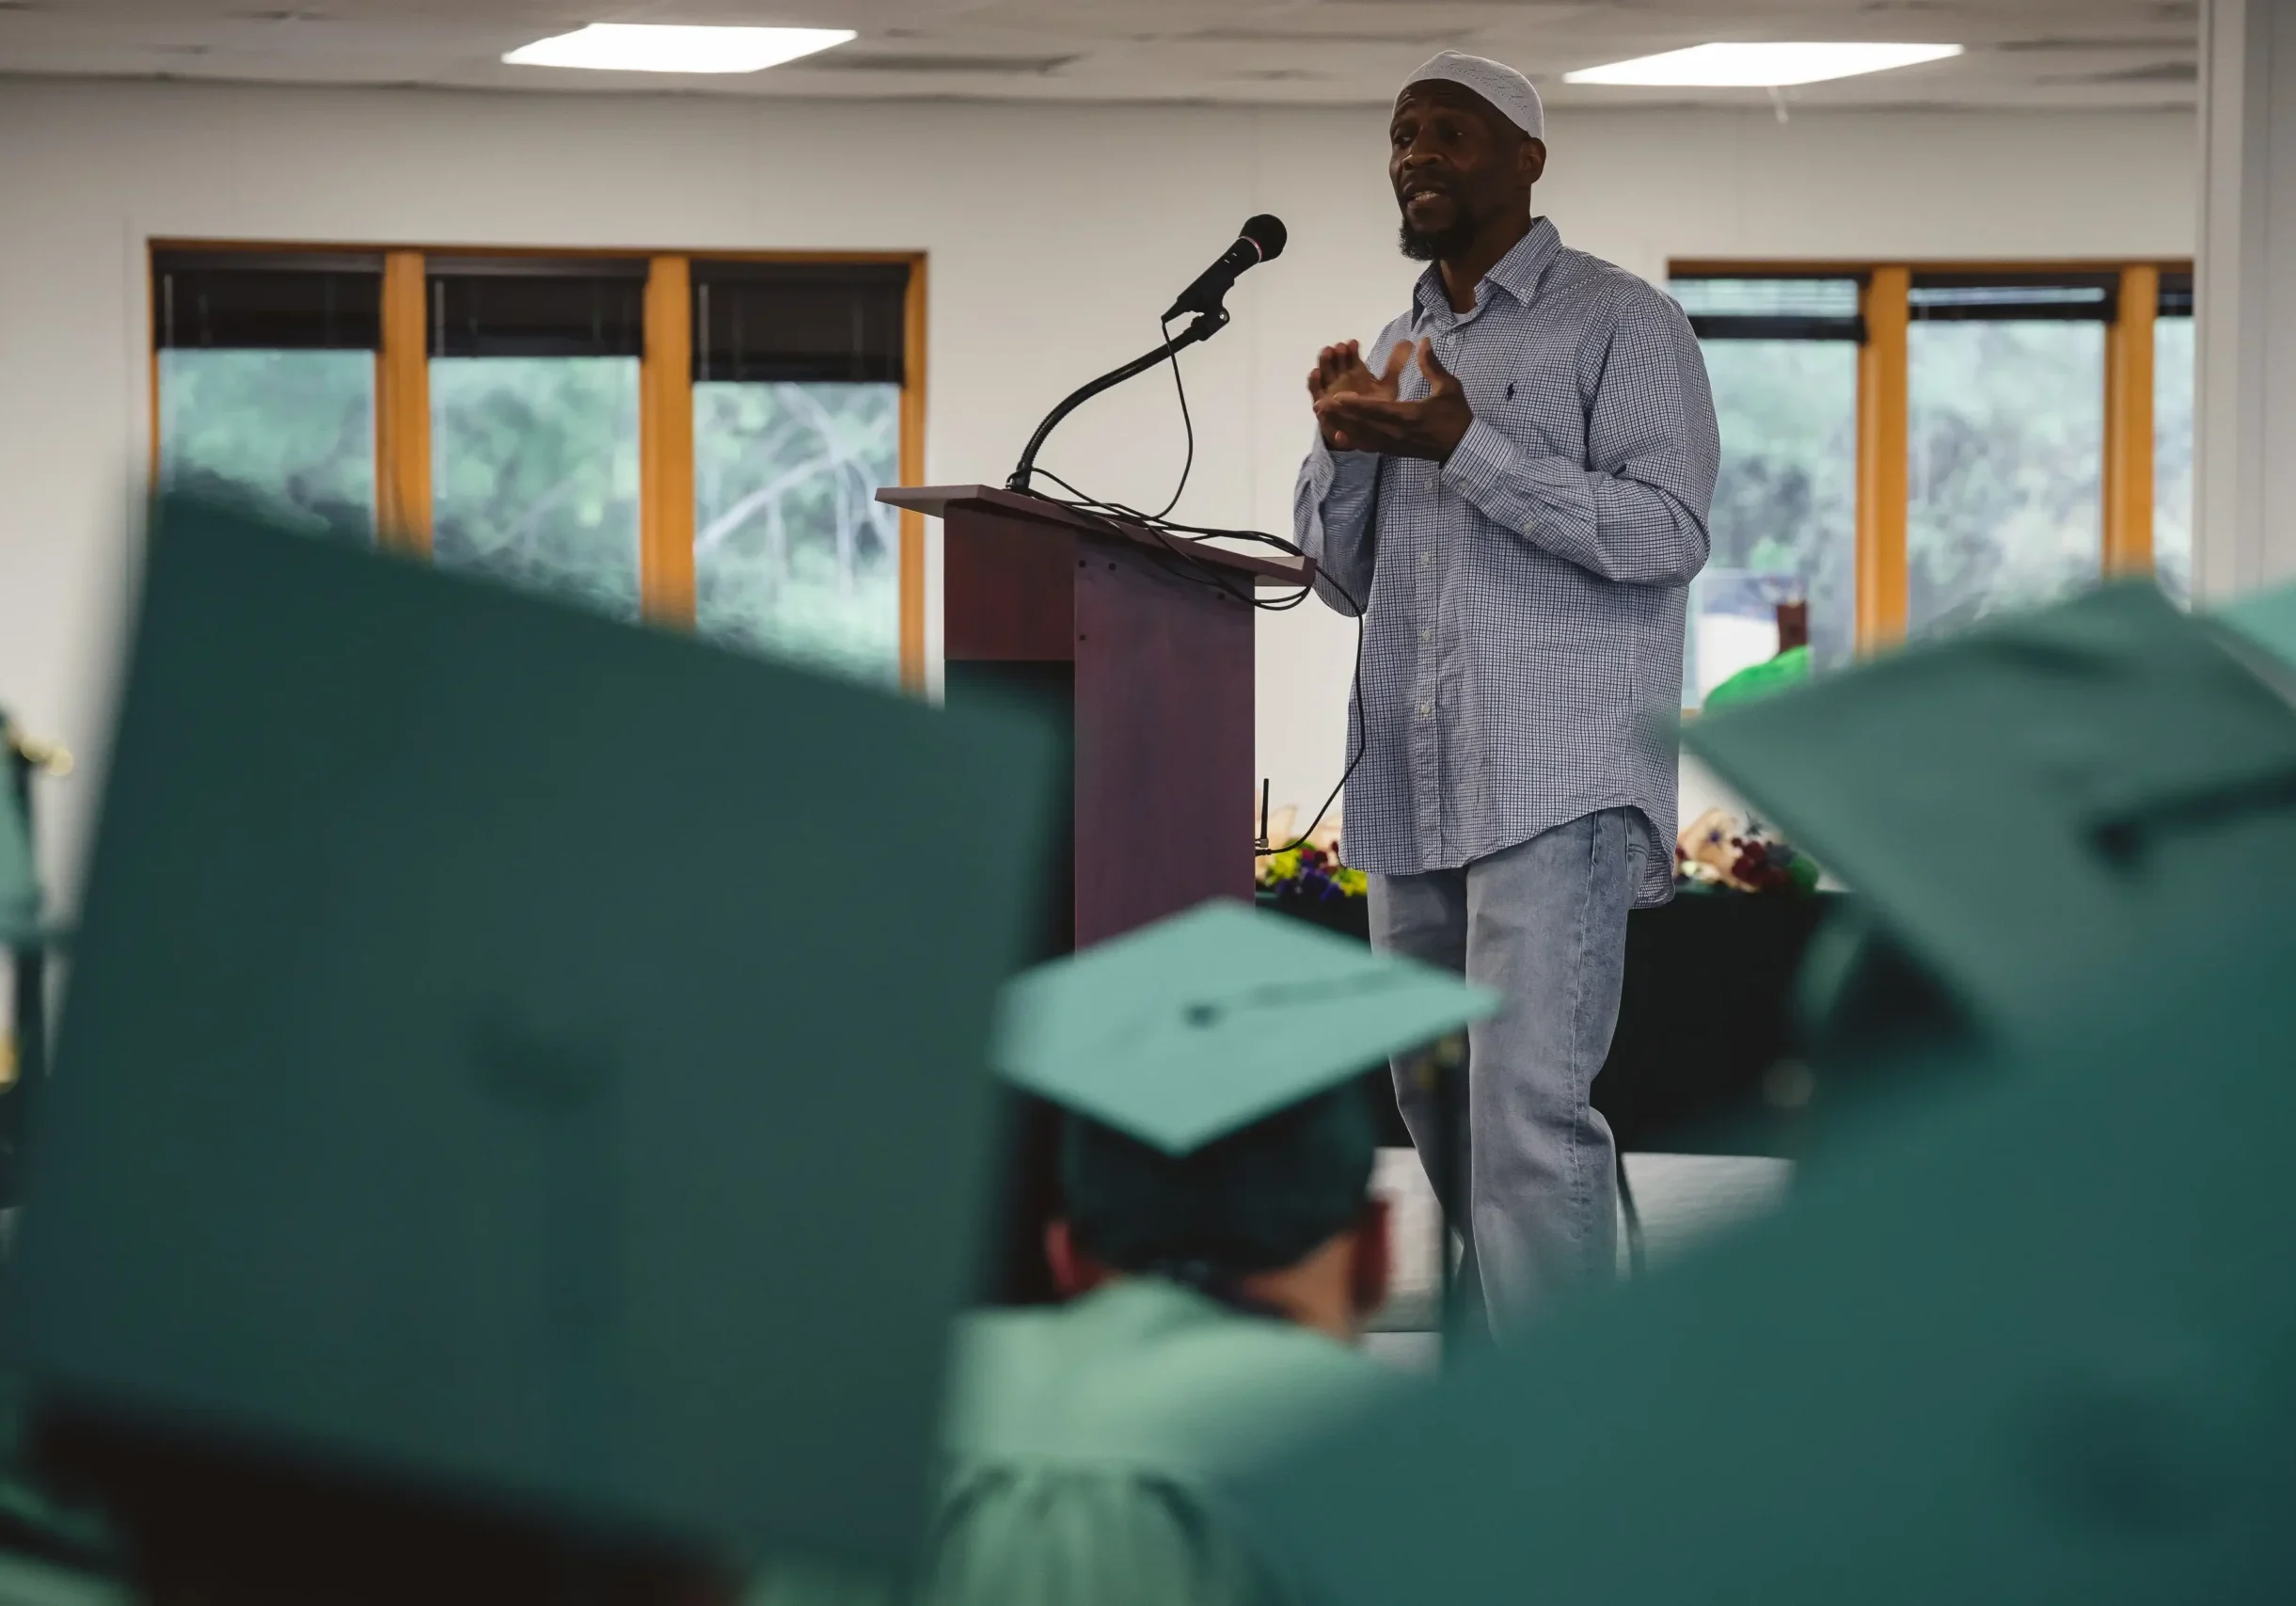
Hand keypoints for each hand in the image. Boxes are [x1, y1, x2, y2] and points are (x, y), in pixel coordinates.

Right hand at [1306, 340, 1405, 449]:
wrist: (1363, 432)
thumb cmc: (1374, 407)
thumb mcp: (1387, 386)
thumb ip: (1395, 366)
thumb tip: (1408, 342)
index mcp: (1355, 371)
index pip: (1351, 355)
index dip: (1351, 348)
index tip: (1353, 343)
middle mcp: (1341, 376)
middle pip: (1336, 360)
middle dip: (1336, 353)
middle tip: (1339, 347)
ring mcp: (1329, 388)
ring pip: (1324, 372)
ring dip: (1324, 362)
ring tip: (1327, 353)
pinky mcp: (1321, 402)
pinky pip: (1315, 390)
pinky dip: (1313, 381)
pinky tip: (1315, 373)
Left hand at [1313, 338, 1473, 461]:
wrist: (1462, 448)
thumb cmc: (1456, 415)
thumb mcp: (1449, 387)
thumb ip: (1432, 365)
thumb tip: (1423, 342)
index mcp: (1409, 416)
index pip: (1377, 410)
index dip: (1356, 404)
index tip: (1337, 396)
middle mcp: (1396, 433)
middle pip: (1362, 424)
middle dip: (1340, 415)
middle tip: (1318, 405)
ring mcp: (1393, 444)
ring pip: (1361, 436)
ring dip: (1341, 425)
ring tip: (1322, 417)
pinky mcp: (1392, 451)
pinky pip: (1368, 446)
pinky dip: (1352, 440)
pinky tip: (1339, 435)